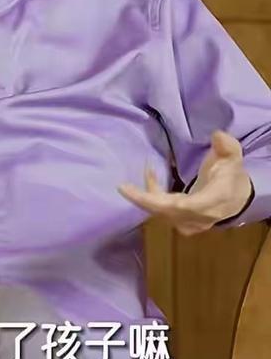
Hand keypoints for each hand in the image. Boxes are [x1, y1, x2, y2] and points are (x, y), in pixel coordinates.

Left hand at [118, 130, 251, 235]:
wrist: (235, 199)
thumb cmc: (231, 176)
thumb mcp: (233, 158)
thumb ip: (227, 146)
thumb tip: (217, 135)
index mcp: (216, 200)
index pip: (195, 206)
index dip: (177, 204)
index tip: (161, 196)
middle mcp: (201, 216)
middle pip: (169, 212)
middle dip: (145, 200)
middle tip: (122, 188)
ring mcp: (190, 223)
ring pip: (162, 213)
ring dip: (145, 195)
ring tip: (133, 178)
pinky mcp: (181, 224)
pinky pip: (161, 213)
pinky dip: (150, 198)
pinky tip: (149, 177)